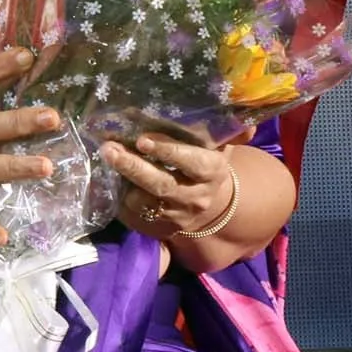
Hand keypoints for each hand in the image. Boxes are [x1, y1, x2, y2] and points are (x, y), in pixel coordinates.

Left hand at [103, 129, 235, 239]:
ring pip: (145, 202)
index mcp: (212, 173)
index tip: (143, 140)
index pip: (192, 162)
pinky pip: (133, 215)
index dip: (168, 151)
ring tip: (104, 159)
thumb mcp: (220, 149)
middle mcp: (194, 197)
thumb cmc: (205, 167)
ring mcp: (175, 216)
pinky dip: (116, 198)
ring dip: (121, 182)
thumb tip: (249, 123)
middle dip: (133, 166)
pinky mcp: (156, 228)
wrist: (210, 210)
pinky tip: (103, 180)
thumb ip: (229, 131)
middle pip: (162, 184)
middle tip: (109, 148)